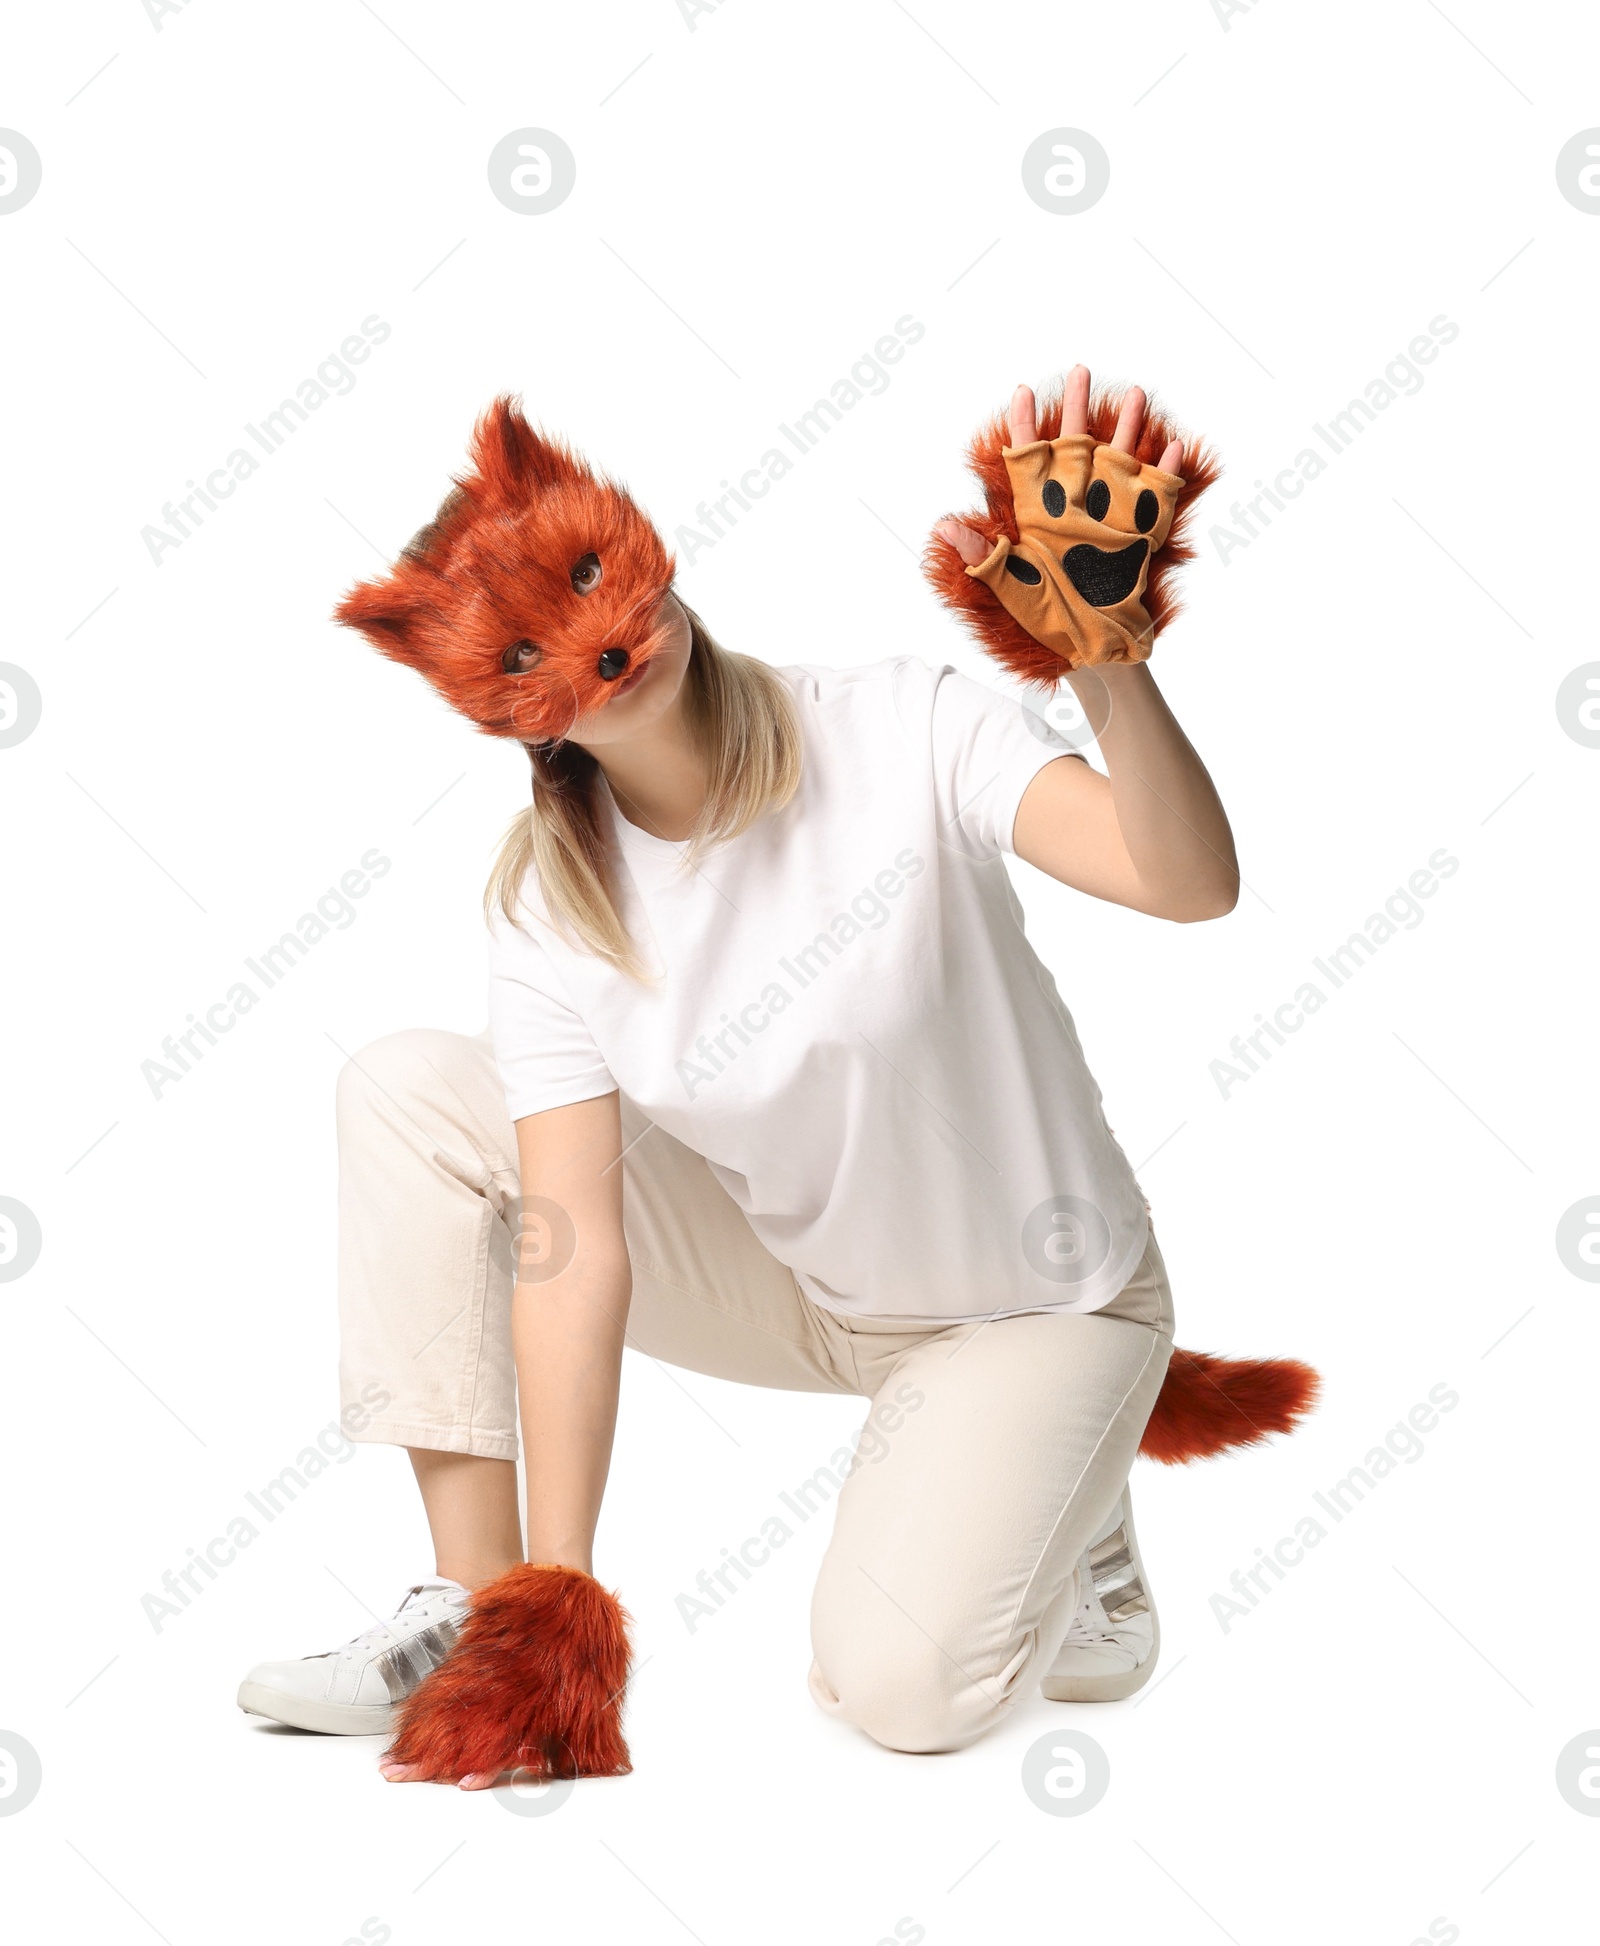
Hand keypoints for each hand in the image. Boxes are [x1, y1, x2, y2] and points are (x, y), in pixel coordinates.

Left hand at [935, 366, 1185, 668]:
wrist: (1088, 645)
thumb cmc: (1046, 616)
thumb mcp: (1010, 586)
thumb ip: (982, 557)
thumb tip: (945, 528)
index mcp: (1042, 513)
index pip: (1029, 459)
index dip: (1025, 425)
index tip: (1023, 391)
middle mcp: (1077, 505)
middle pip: (1077, 444)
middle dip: (1077, 408)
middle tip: (1079, 371)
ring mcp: (1110, 514)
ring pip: (1121, 459)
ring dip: (1129, 428)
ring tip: (1138, 394)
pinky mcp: (1141, 532)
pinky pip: (1158, 496)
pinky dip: (1166, 472)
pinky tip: (1173, 446)